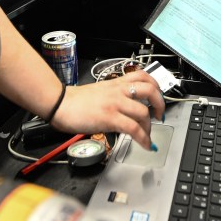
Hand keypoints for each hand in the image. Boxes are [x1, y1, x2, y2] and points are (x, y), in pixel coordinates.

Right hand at [49, 70, 164, 149]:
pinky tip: (144, 144)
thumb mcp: (98, 92)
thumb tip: (123, 110)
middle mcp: (119, 91)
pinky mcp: (110, 117)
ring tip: (148, 135)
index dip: (155, 86)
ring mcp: (115, 103)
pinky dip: (143, 138)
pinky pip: (134, 128)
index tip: (157, 97)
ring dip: (150, 127)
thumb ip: (113, 96)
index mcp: (116, 83)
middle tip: (159, 115)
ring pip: (144, 112)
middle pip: (150, 90)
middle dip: (160, 104)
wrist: (60, 103)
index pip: (142, 76)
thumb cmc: (74, 100)